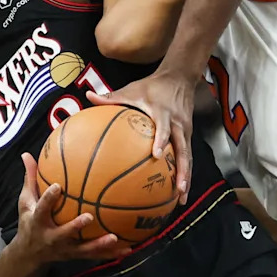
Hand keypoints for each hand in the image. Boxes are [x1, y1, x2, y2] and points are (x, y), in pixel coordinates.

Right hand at [15, 154, 130, 263]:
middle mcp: (52, 237)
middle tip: (89, 216)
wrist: (29, 254)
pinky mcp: (75, 255)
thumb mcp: (26, 202)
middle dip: (75, 227)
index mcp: (39, 222)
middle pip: (64, 233)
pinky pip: (95, 255)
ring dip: (99, 244)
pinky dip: (111, 253)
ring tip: (114, 237)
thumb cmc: (30, 222)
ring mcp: (65, 248)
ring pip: (83, 248)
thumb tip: (27, 154)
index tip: (57, 186)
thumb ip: (30, 179)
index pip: (42, 208)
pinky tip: (127, 248)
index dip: (48, 198)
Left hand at [87, 70, 193, 203]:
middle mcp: (178, 125)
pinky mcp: (188, 135)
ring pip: (188, 157)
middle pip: (184, 150)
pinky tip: (179, 189)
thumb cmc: (153, 86)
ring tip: (181, 198)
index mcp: (164, 113)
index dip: (161, 141)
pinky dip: (185, 172)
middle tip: (178, 190)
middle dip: (182, 171)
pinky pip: (188, 156)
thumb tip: (87, 96)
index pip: (164, 129)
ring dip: (186, 177)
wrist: (180, 78)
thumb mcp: (132, 89)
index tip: (157, 156)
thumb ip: (111, 97)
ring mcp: (185, 131)